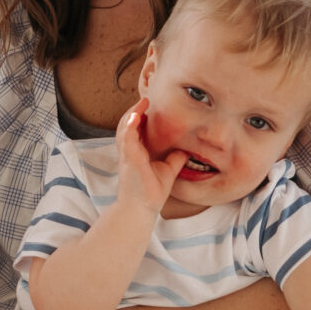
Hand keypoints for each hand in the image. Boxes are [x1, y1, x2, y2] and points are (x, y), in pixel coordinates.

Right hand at [115, 100, 188, 215]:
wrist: (141, 210)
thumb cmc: (150, 193)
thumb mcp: (168, 171)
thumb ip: (175, 159)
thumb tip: (186, 149)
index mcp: (136, 153)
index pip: (135, 129)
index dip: (140, 117)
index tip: (150, 106)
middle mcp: (129, 152)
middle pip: (127, 125)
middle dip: (135, 111)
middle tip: (146, 99)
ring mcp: (127, 155)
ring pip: (123, 128)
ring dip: (131, 113)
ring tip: (142, 103)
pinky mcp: (129, 160)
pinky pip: (126, 139)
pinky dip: (129, 126)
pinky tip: (135, 116)